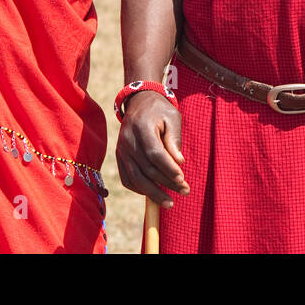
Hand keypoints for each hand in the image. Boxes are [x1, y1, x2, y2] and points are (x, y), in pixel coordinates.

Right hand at [115, 91, 188, 208]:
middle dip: (167, 183)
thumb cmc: (160, 111)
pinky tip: (153, 194)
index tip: (182, 180)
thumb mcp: (172, 117)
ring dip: (153, 193)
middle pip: (146, 168)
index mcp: (142, 126)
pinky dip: (139, 189)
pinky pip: (127, 178)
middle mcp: (128, 140)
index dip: (168, 169)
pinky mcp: (119, 157)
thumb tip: (179, 162)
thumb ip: (174, 139)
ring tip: (170, 202)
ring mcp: (121, 150)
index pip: (154, 153)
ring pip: (136, 178)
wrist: (139, 102)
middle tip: (185, 191)